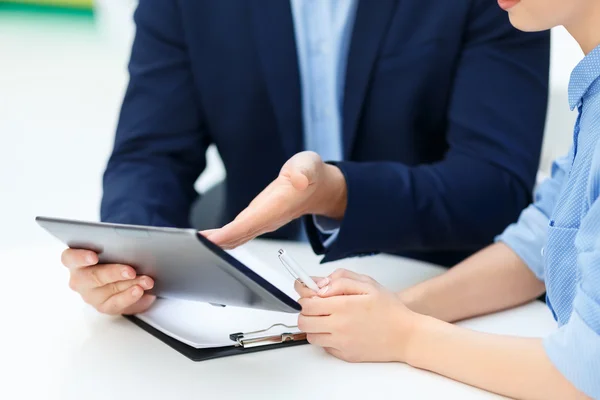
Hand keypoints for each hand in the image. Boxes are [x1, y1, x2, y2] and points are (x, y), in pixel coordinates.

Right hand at [61, 248, 156, 314]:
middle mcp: (79, 279)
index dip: (80, 257)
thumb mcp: (113, 249)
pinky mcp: (103, 306)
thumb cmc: (113, 257)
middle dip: (114, 273)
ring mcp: (90, 295)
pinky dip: (130, 297)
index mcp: (75, 261)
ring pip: (108, 290)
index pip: (70, 257)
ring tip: (146, 281)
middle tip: (131, 271)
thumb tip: (132, 246)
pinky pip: (116, 304)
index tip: (94, 257)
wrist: (123, 276)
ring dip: (130, 284)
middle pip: (92, 276)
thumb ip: (115, 247)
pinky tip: (140, 291)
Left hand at [203, 151, 346, 248]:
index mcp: (276, 208)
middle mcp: (266, 220)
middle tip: (188, 247)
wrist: (317, 188)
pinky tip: (206, 240)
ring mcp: (260, 223)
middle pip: (237, 237)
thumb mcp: (309, 166)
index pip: (249, 224)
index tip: (209, 240)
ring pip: (235, 239)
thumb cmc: (310, 175)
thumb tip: (300, 179)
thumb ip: (305, 171)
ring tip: (190, 245)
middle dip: (214, 245)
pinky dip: (220, 239)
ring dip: (214, 244)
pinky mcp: (255, 221)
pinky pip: (236, 234)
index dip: (228, 234)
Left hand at [295, 269, 420, 362]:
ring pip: (310, 336)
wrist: (407, 335)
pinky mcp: (345, 355)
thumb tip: (320, 285)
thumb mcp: (368, 284)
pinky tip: (338, 330)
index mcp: (343, 305)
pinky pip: (324, 346)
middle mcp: (339, 326)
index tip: (308, 292)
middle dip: (306, 311)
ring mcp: (341, 343)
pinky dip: (326, 338)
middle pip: (304, 321)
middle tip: (316, 305)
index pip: (307, 303)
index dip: (305, 296)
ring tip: (327, 318)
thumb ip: (341, 280)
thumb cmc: (390, 309)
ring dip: (314, 325)